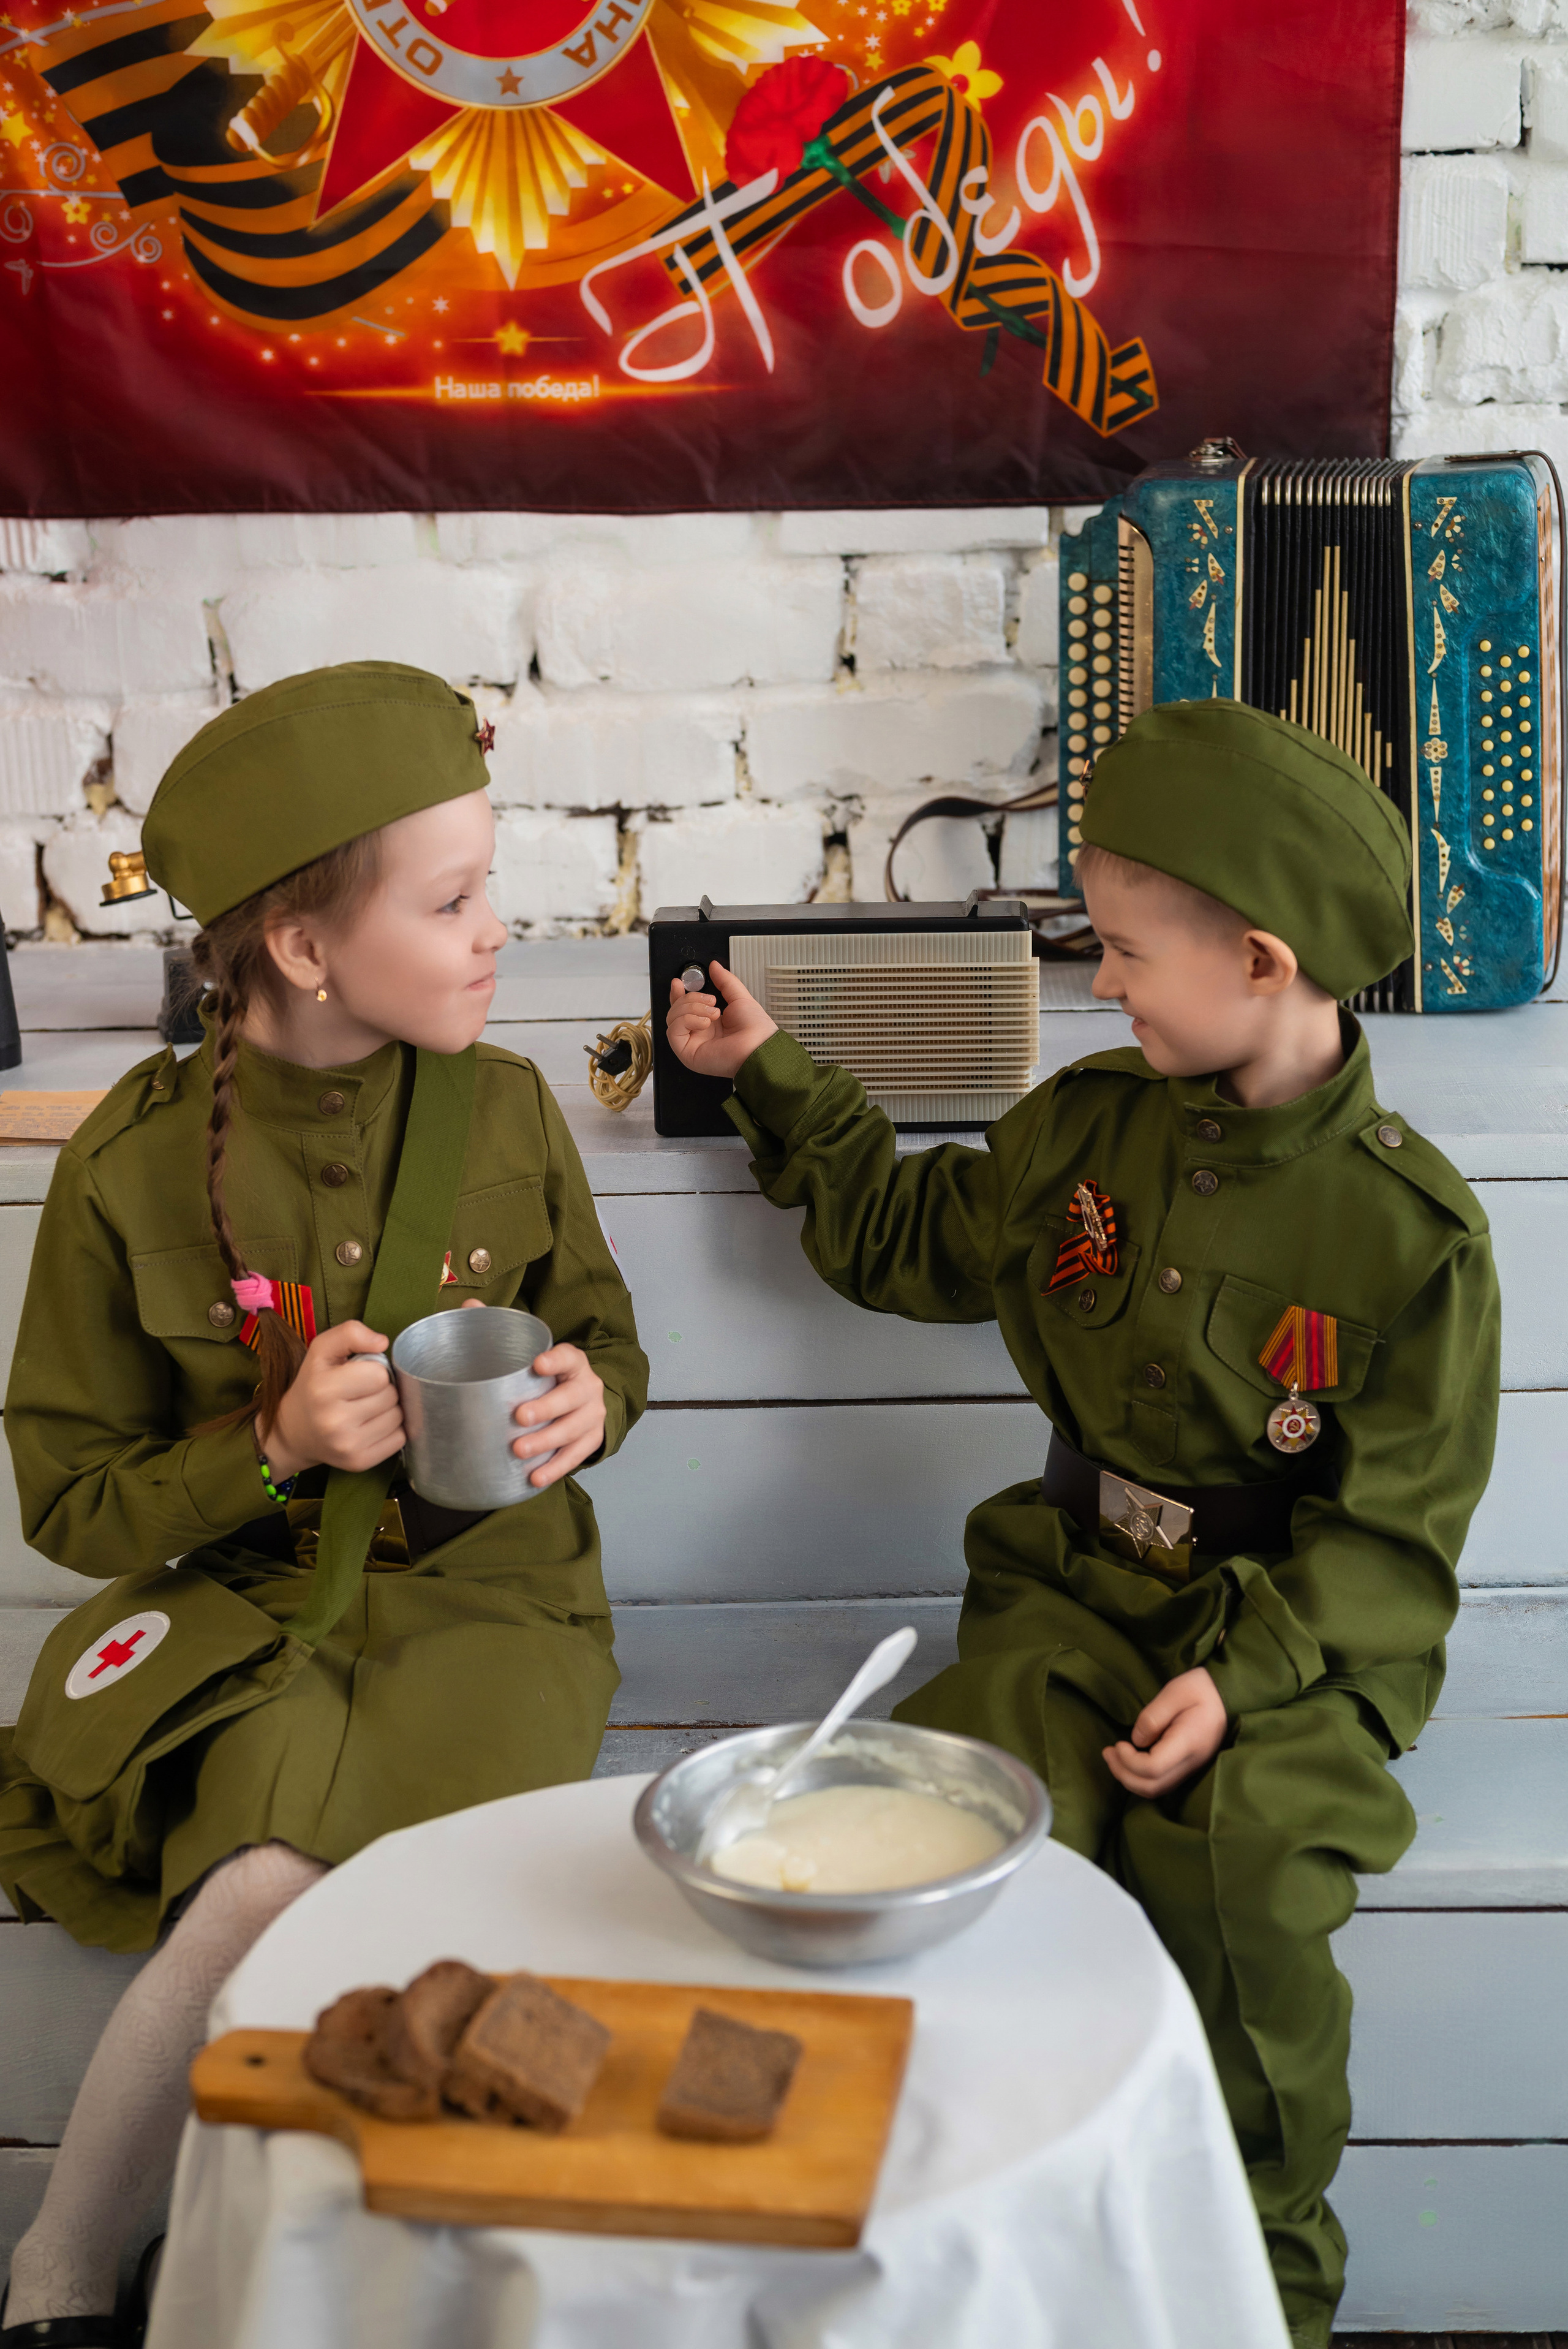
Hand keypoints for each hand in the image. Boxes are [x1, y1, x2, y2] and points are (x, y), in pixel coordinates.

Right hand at [261, 1321, 403, 1479]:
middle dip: (381, 1390)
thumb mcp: (322, 1350)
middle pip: (391, 1396)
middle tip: (360, 1393)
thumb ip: (350, 1333)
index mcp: (324, 1389)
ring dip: (388, 1410)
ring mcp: (348, 1446)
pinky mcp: (359, 1462)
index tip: (358, 1375)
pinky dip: (390, 1431)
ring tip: (365, 1409)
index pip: (380, 1374)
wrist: (293, 1433)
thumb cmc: (312, 1385)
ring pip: (398, 1417)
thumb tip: (383, 1342)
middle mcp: (335, 1421)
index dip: (373, 1370)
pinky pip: (399, 1439)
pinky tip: (370, 1426)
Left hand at [509, 1339, 605, 1488]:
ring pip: (571, 1430)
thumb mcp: (543, 1371)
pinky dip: (554, 1468)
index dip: (555, 1361)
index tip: (538, 1365)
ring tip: (519, 1450)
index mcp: (575, 1365)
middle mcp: (588, 1388)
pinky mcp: (592, 1440)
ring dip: (544, 1442)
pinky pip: (574, 1456)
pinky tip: (536, 1476)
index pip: (568, 1358)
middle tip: (520, 1417)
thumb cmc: (553, 1385)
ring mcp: (593, 1416)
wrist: (584, 1403)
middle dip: (545, 1408)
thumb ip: (517, 1374)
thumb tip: (465, 1391)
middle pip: (570, 1397)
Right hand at [665, 961, 775, 1080]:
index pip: (684, 1006)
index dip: (679, 992)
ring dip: (691, 1008)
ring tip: (713, 1013)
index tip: (679, 982)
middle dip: (690, 997)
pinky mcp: (687, 1053)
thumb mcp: (739, 997)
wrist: (759, 1048)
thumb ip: (724, 980)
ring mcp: (692, 1043)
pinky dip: (687, 1020)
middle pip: (676, 1009)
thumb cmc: (756, 1030)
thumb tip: (714, 966)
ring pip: (673, 1018)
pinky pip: (673, 1031)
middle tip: (711, 1000)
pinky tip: (704, 1023)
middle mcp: (699, 1032)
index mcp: (710, 1021)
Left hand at [1103, 1666, 1227, 1798]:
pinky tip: (1130, 1761)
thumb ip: (1152, 1717)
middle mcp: (1192, 1762)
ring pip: (1157, 1790)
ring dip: (1130, 1779)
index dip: (1129, 1762)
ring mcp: (1192, 1767)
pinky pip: (1163, 1783)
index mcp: (1189, 1743)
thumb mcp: (1175, 1692)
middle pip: (1153, 1786)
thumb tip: (1136, 1741)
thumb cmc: (1202, 1688)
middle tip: (1108, 1752)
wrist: (1229, 1694)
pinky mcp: (1189, 1767)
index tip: (1118, 1743)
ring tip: (1113, 1757)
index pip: (1154, 1768)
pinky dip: (1142, 1778)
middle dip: (1123, 1774)